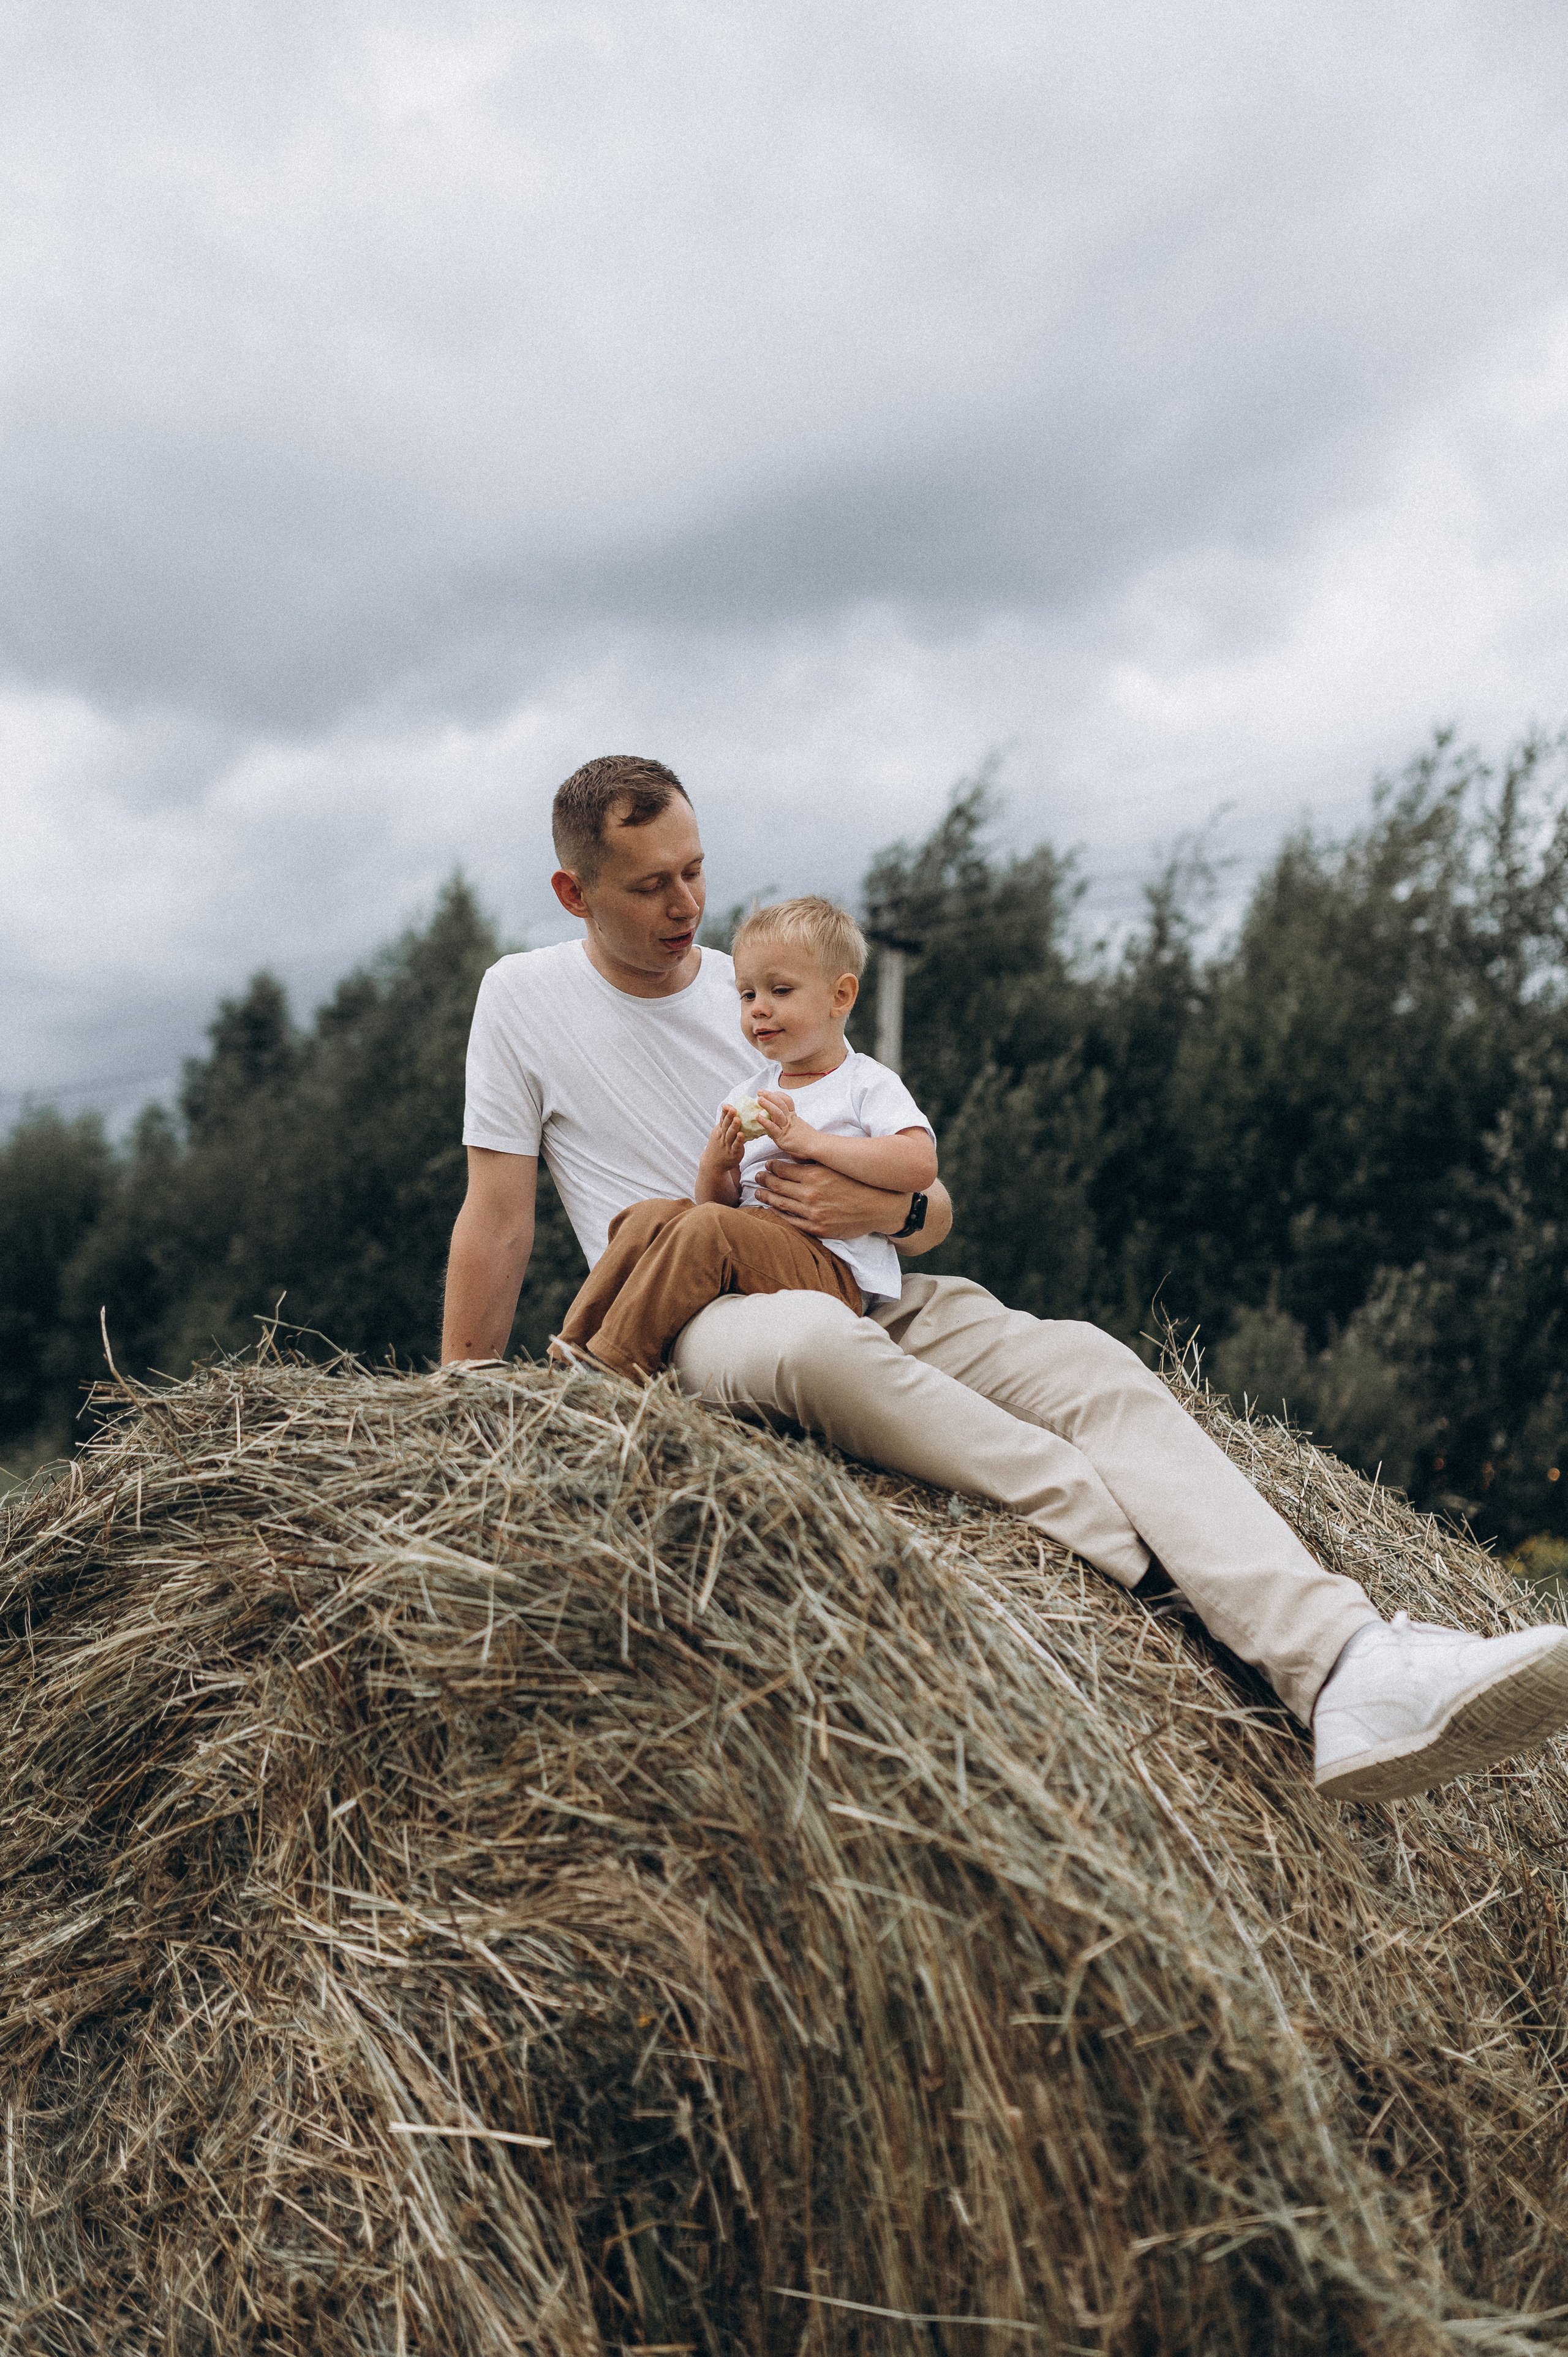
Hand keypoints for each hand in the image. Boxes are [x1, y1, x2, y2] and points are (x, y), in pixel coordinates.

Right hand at [702, 1108, 746, 1171]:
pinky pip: (736, 1146)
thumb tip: (731, 1108)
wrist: (712, 1163)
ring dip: (734, 1127)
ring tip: (737, 1119)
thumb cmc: (719, 1145)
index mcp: (720, 1130)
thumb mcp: (719, 1132)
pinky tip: (741, 1135)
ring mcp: (727, 1145)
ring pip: (730, 1135)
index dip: (725, 1112)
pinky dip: (738, 1141)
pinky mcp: (734, 1153)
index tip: (728, 1106)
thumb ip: (725, 1121)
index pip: (722, 1119)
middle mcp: (722, 1137)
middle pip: (726, 1125)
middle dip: (729, 1117)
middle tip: (733, 1109)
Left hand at [754, 1089, 820, 1159]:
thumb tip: (779, 1121)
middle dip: (770, 1096)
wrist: (816, 1147)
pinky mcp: (782, 1138)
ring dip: (767, 1105)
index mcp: (793, 1116)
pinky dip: (765, 1121)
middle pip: (781, 1104)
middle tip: (760, 1091)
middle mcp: (790, 1120)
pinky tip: (757, 1117)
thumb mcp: (798, 1126)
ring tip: (759, 1099)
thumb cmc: (808, 1140)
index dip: (779, 1095)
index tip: (772, 1092)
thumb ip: (790, 1122)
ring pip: (777, 1113)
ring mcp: (786, 1128)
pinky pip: (773, 1128)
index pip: (787, 1101)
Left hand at [754, 1157, 909, 1239]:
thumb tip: (794, 1155)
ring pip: (780, 1204)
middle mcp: (811, 1194)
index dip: (772, 1166)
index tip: (767, 1165)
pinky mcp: (818, 1229)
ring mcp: (813, 1213)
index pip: (783, 1169)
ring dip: (766, 1197)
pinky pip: (791, 1222)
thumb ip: (815, 1162)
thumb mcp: (836, 1166)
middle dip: (764, 1180)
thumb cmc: (859, 1183)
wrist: (880, 1207)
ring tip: (759, 1192)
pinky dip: (778, 1215)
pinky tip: (772, 1209)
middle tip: (758, 1177)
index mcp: (815, 1175)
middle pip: (777, 1186)